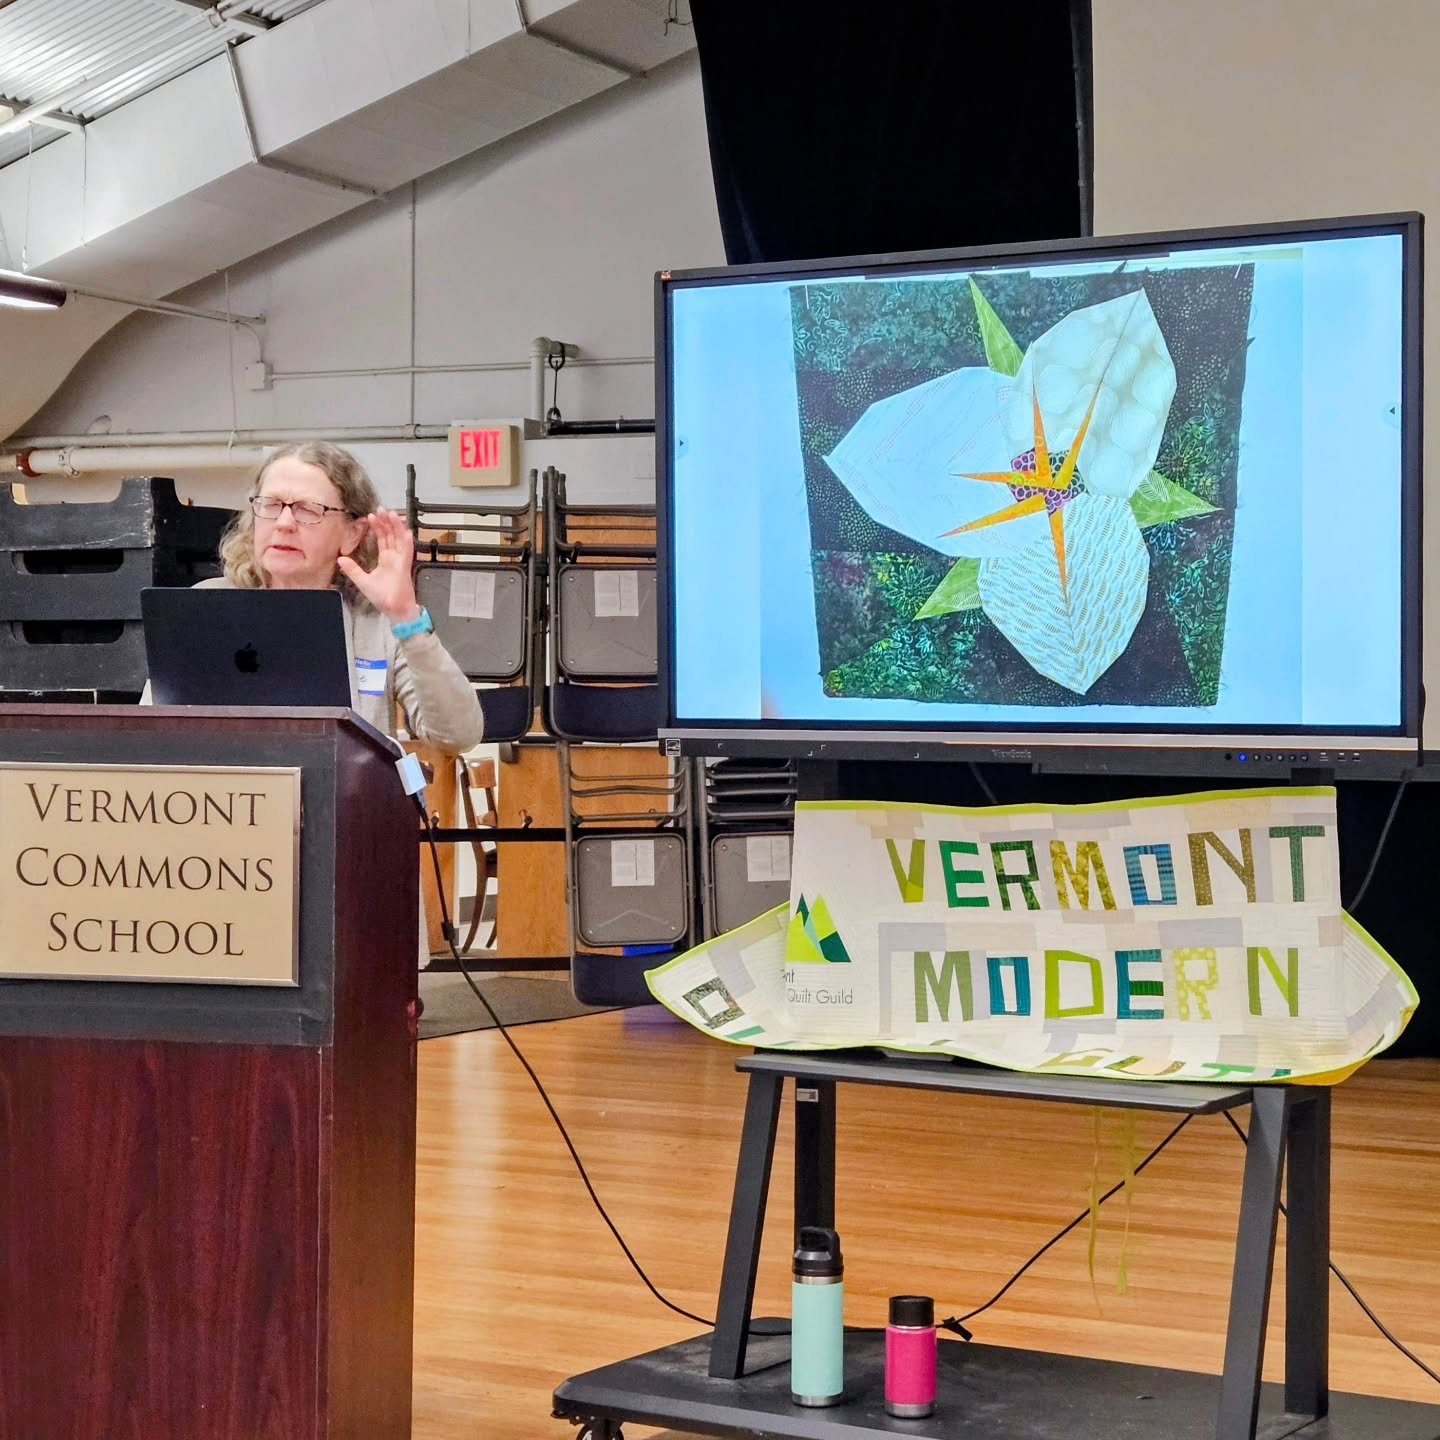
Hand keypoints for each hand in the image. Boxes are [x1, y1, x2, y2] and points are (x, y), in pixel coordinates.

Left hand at [335, 509, 420, 623]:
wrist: (394, 609)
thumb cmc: (383, 597)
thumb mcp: (362, 581)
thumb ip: (352, 569)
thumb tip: (341, 559)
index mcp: (386, 560)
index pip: (383, 539)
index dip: (378, 527)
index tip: (371, 516)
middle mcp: (394, 558)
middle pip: (391, 535)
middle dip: (387, 522)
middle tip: (381, 509)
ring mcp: (401, 561)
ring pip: (400, 539)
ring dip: (397, 527)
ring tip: (392, 514)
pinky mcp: (406, 567)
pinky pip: (408, 552)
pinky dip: (407, 542)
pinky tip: (405, 531)